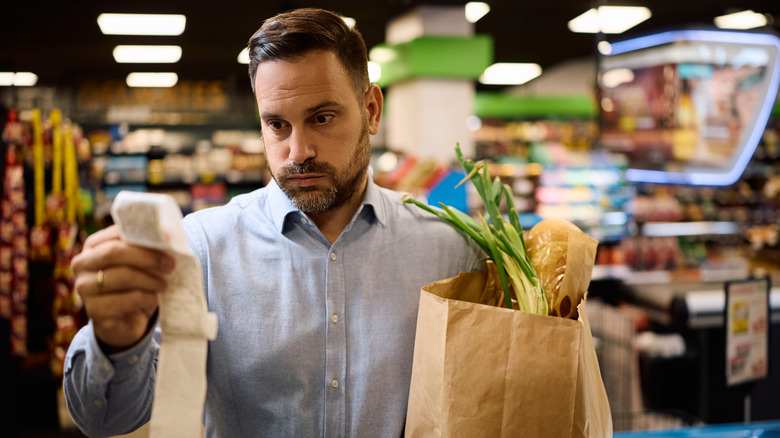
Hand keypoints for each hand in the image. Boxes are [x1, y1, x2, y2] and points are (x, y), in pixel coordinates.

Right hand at [71, 225, 174, 351]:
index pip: (116, 233)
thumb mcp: (142, 262)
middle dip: (147, 257)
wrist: (127, 320)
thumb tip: (166, 233)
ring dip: (150, 280)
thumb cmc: (135, 283)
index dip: (143, 236)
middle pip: (113, 252)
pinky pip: (128, 300)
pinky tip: (153, 300)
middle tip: (170, 265)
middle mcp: (82, 264)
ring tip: (163, 284)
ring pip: (122, 277)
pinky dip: (147, 298)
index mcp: (93, 245)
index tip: (167, 242)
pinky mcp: (94, 310)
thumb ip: (149, 246)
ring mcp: (84, 288)